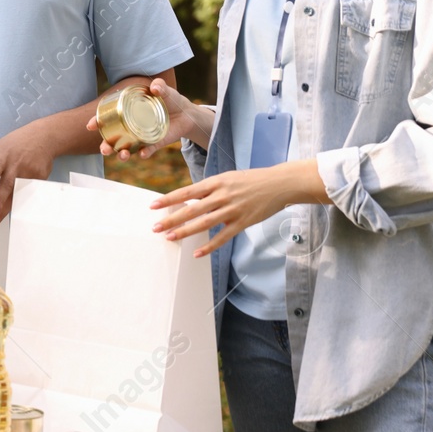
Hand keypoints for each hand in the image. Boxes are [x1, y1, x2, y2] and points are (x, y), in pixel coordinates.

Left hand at [0, 122, 58, 224]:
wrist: (43, 137)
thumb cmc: (15, 145)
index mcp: (2, 156)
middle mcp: (16, 164)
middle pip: (7, 185)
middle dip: (0, 201)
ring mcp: (29, 172)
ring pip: (18, 193)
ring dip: (9, 206)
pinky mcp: (40, 177)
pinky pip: (29, 192)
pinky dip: (22, 200)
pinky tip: (16, 207)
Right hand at [85, 77, 212, 159]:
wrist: (186, 113)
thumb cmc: (169, 99)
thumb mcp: (164, 90)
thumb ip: (159, 86)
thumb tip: (154, 87)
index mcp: (127, 113)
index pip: (108, 119)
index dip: (97, 122)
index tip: (90, 126)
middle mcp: (131, 127)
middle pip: (113, 139)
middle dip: (106, 146)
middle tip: (104, 150)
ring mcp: (142, 137)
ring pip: (127, 149)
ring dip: (122, 154)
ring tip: (123, 155)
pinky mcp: (155, 143)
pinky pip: (147, 150)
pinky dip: (144, 153)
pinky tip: (144, 154)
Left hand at [151, 159, 328, 256]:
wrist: (279, 183)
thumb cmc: (251, 180)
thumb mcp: (227, 178)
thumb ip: (209, 189)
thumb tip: (190, 199)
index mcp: (216, 182)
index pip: (187, 191)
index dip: (169, 199)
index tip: (153, 206)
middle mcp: (222, 195)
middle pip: (191, 209)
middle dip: (171, 219)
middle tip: (155, 227)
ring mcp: (233, 209)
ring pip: (204, 223)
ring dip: (185, 231)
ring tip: (169, 237)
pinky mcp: (243, 222)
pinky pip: (223, 237)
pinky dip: (209, 246)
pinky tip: (197, 253)